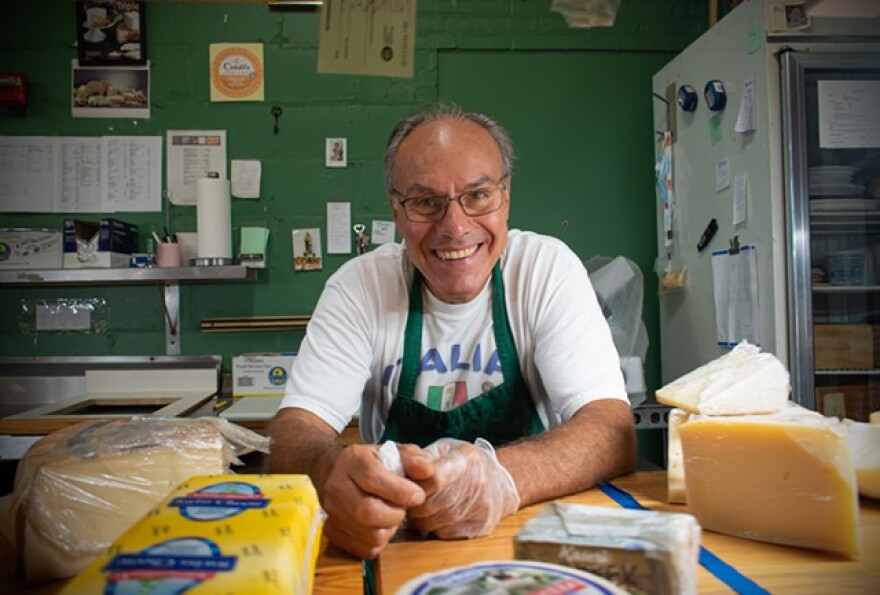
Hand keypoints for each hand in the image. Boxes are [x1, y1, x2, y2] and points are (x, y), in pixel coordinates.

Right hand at [320, 444, 427, 558]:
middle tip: (404, 508)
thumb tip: (428, 471)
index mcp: (352, 461)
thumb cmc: (372, 462)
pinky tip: (381, 526)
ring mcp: (332, 512)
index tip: (418, 496)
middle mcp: (337, 486)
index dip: (400, 491)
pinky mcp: (333, 532)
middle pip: (368, 512)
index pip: (373, 479)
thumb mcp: (393, 451)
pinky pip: (365, 549)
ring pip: (369, 535)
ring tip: (392, 515)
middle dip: (396, 514)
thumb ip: (412, 459)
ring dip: (390, 529)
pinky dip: (381, 542)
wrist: (336, 471)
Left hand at [406, 438, 519, 538]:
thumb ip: (424, 458)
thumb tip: (397, 469)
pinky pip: (444, 533)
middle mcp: (476, 484)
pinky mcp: (480, 526)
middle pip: (430, 504)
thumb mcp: (449, 450)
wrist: (502, 482)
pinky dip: (433, 528)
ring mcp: (479, 508)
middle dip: (413, 505)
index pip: (433, 478)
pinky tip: (434, 518)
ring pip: (434, 522)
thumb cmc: (467, 464)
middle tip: (405, 502)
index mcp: (465, 460)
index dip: (414, 485)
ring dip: (419, 519)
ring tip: (418, 509)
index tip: (406, 486)